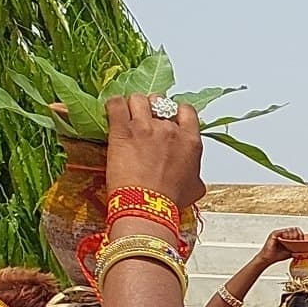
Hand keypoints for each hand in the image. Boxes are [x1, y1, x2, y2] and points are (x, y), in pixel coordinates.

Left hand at [103, 95, 204, 210]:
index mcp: (190, 141)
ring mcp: (144, 127)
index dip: (175, 111)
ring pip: (137, 99)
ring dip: (132, 105)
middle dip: (151, 107)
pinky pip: (115, 104)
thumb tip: (194, 178)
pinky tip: (112, 111)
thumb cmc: (170, 201)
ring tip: (126, 114)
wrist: (148, 207)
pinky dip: (113, 105)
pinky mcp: (121, 131)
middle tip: (144, 119)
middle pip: (159, 102)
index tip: (167, 117)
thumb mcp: (194, 188)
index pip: (186, 110)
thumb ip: (195, 175)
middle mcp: (169, 129)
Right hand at [257, 227, 305, 264]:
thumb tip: (306, 250)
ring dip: (293, 237)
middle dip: (298, 236)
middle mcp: (283, 232)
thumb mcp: (291, 251)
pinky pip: (283, 232)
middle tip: (297, 242)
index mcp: (287, 235)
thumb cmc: (277, 255)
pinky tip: (286, 242)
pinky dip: (286, 236)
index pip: (297, 230)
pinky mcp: (274, 234)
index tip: (302, 241)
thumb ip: (297, 249)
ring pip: (290, 230)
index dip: (301, 235)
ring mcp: (278, 232)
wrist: (268, 259)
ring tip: (291, 243)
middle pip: (295, 229)